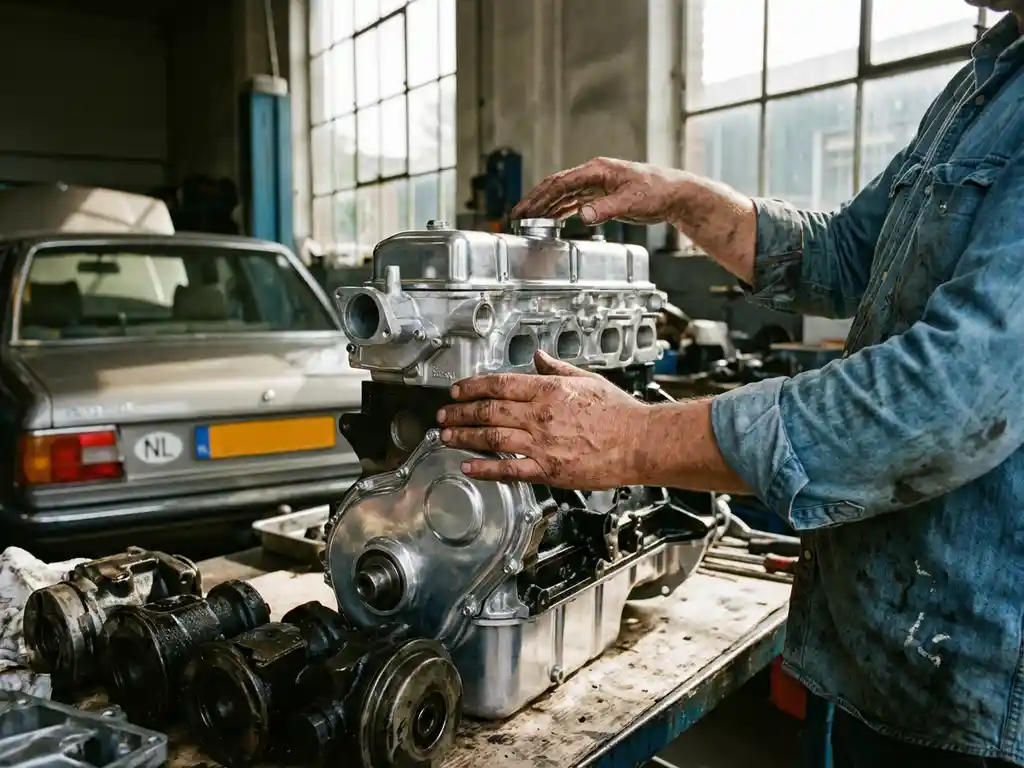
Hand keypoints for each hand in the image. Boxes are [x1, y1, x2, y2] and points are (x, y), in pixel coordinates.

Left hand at [436, 350, 649, 488]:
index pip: (500, 384)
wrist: (639, 442)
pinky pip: (509, 469)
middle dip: (460, 413)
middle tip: (443, 416)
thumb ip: (556, 369)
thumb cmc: (618, 412)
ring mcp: (542, 444)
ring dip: (464, 437)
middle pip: (489, 411)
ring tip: (445, 438)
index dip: (472, 387)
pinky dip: (485, 468)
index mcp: (549, 391)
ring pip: (492, 438)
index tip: (457, 391)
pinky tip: (468, 466)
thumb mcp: (586, 380)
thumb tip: (537, 357)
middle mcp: (540, 416)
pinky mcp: (548, 470)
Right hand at [509, 157, 691, 226]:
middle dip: (535, 201)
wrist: (674, 194)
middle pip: (556, 187)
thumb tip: (582, 216)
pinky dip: (560, 210)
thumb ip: (605, 209)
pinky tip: (550, 219)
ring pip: (563, 195)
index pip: (561, 183)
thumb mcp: (631, 202)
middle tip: (516, 215)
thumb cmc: (657, 192)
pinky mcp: (601, 196)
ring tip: (527, 219)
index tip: (525, 209)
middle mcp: (594, 175)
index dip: (540, 197)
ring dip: (545, 207)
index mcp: (597, 170)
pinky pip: (574, 202)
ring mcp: (596, 185)